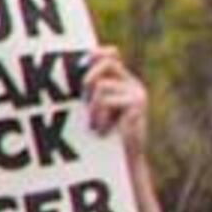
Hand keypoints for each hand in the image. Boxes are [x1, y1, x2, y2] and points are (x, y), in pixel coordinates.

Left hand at [86, 45, 149, 160]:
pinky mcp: (137, 103)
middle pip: (106, 62)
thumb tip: (73, 67)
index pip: (111, 55)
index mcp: (121, 82)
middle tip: (85, 104)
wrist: (123, 160)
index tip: (85, 55)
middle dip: (87, 80)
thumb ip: (88, 89)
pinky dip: (98, 116)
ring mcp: (137, 92)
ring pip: (100, 84)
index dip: (97, 52)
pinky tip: (102, 130)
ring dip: (91, 107)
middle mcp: (132, 83)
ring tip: (95, 125)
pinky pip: (106, 99)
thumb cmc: (101, 134)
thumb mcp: (92, 107)